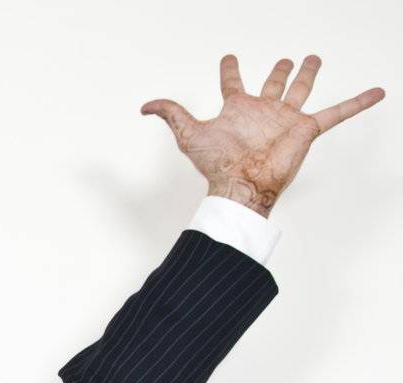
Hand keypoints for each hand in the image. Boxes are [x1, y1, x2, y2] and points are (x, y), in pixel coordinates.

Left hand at [140, 54, 384, 215]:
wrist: (241, 186)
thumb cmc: (216, 164)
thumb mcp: (189, 133)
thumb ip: (171, 114)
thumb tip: (145, 106)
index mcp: (237, 108)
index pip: (232, 82)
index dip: (229, 69)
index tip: (229, 58)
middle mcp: (262, 111)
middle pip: (273, 83)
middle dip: (278, 71)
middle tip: (285, 60)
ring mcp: (285, 119)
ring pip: (300, 89)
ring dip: (307, 74)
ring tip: (313, 59)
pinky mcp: (305, 129)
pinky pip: (337, 113)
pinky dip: (358, 102)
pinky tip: (377, 91)